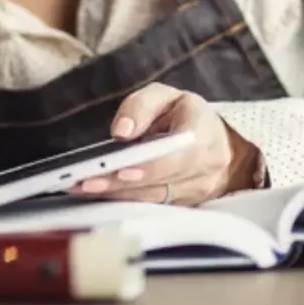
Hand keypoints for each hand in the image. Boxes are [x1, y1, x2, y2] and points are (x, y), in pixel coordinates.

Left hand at [70, 84, 263, 205]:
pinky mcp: (184, 206)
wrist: (222, 146)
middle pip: (160, 182)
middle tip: (86, 182)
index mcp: (203, 135)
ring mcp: (196, 192)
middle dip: (120, 184)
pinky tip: (97, 197)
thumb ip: (141, 106)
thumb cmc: (187, 117)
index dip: (150, 166)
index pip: (177, 155)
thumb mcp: (167, 97)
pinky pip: (153, 207)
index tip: (121, 170)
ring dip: (117, 196)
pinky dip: (124, 202)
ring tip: (81, 189)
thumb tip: (121, 131)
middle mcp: (204, 169)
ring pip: (154, 198)